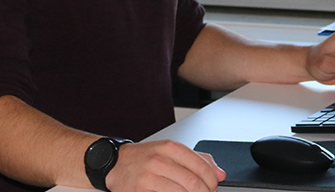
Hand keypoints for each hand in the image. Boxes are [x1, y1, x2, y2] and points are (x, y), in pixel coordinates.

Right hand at [104, 140, 225, 190]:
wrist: (115, 163)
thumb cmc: (144, 158)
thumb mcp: (170, 151)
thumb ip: (198, 159)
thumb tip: (220, 173)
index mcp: (170, 147)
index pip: (202, 167)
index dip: (212, 181)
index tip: (213, 187)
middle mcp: (159, 160)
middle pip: (194, 183)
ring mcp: (149, 176)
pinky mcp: (141, 190)